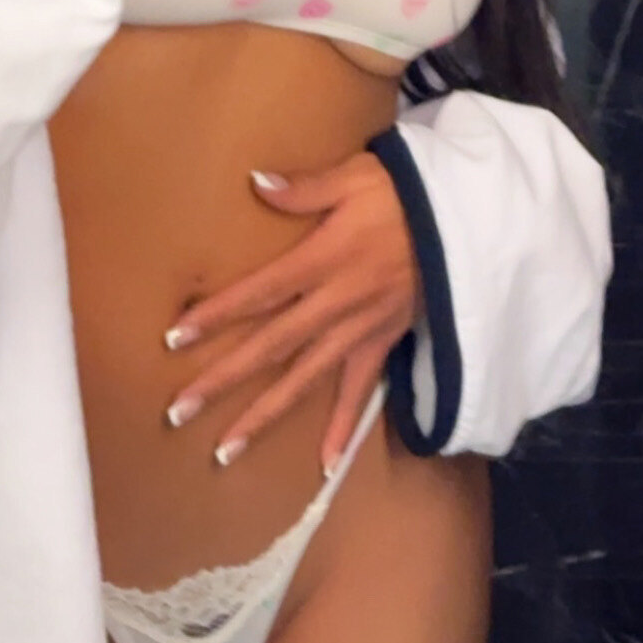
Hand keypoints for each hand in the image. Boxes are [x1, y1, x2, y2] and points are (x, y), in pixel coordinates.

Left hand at [161, 151, 422, 472]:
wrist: (467, 223)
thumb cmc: (407, 192)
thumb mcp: (356, 176)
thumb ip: (306, 187)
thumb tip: (255, 181)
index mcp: (324, 259)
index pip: (260, 293)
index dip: (218, 315)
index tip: (176, 338)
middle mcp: (337, 303)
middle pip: (271, 347)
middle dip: (223, 379)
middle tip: (177, 412)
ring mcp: (360, 330)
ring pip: (305, 380)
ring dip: (264, 416)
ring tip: (225, 452)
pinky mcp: (384, 342)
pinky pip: (361, 392)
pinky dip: (343, 429)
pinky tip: (323, 467)